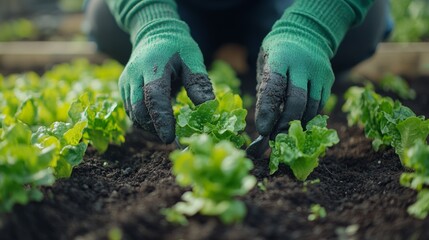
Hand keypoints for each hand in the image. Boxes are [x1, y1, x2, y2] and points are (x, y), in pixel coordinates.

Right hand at [120, 19, 213, 143]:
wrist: (154, 32)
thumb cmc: (178, 47)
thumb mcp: (193, 59)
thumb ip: (198, 82)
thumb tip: (208, 108)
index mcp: (152, 65)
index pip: (153, 96)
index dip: (161, 119)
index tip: (170, 137)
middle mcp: (134, 74)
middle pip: (138, 109)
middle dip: (154, 127)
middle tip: (172, 137)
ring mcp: (126, 82)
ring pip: (133, 113)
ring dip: (149, 126)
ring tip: (167, 130)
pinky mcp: (124, 88)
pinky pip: (131, 111)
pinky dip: (144, 121)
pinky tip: (158, 122)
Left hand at [255, 33, 333, 136]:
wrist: (307, 32)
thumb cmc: (277, 55)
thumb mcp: (265, 66)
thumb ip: (264, 94)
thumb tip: (262, 130)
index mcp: (280, 57)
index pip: (274, 86)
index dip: (268, 110)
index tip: (262, 130)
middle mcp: (302, 63)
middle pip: (296, 100)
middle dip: (285, 124)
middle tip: (275, 140)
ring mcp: (318, 71)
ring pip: (311, 106)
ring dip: (298, 125)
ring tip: (285, 136)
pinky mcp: (328, 79)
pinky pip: (319, 105)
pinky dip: (308, 118)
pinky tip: (299, 124)